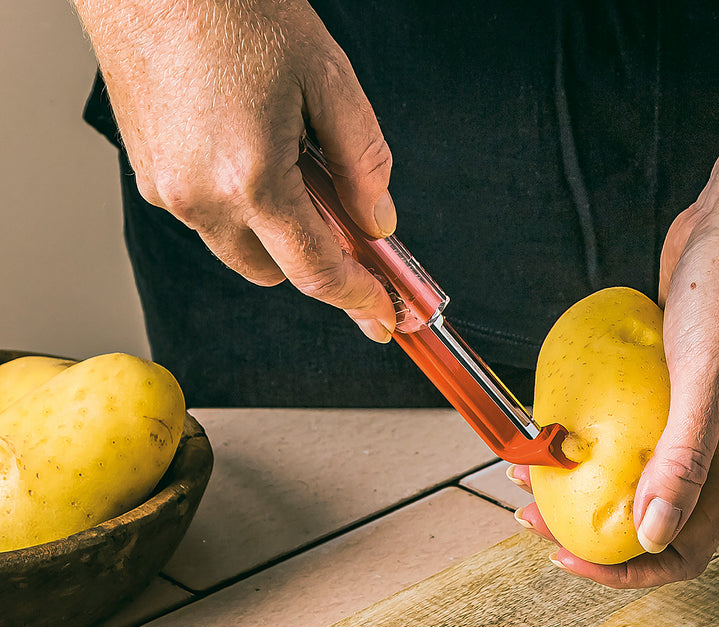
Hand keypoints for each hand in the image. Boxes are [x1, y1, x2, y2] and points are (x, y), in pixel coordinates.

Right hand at [74, 0, 396, 340]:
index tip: (381, 315)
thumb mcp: (329, 78)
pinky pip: (207, 214)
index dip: (358, 298)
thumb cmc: (234, 9)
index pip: (316, 271)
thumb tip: (377, 219)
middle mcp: (199, 197)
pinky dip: (240, 204)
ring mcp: (166, 188)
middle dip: (315, 259)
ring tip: (293, 160)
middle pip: (274, 272)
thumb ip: (363, 161)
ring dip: (274, 229)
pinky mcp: (148, 172)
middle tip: (346, 219)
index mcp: (250, 179)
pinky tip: (254, 149)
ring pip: (238, 246)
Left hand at [510, 203, 718, 587]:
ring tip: (529, 467)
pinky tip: (557, 420)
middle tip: (530, 511)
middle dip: (588, 525)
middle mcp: (714, 449)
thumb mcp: (707, 379)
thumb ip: (684, 459)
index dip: (624, 568)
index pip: (682, 548)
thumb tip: (651, 538)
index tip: (564, 556)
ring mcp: (690, 415)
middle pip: (649, 516)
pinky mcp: (667, 383)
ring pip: (632, 471)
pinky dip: (590, 435)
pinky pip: (625, 427)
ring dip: (582, 481)